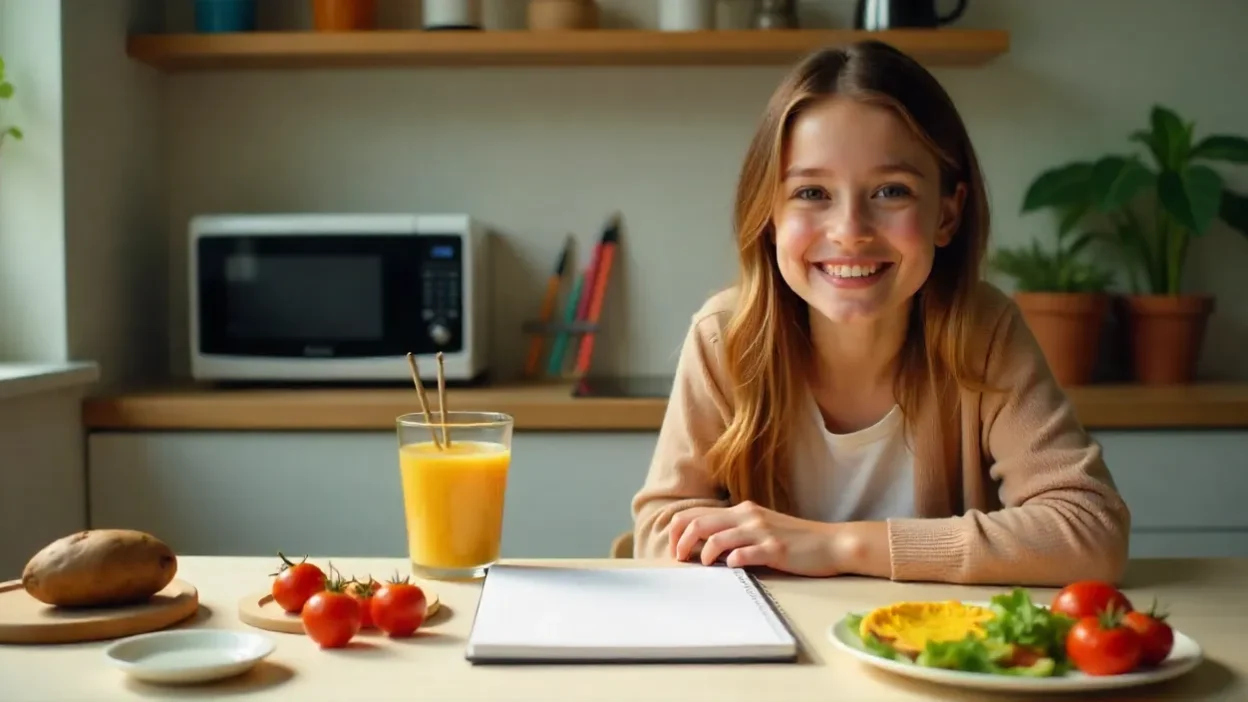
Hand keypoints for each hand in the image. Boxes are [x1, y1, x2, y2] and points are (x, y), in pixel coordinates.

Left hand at [667, 501, 840, 576]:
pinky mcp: (775, 550)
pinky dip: (731, 561)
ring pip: (716, 537)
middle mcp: (748, 517)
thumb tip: (705, 546)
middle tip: (679, 558)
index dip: (678, 530)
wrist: (832, 543)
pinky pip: (744, 554)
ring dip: (702, 553)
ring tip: (702, 565)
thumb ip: (737, 532)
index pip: (697, 513)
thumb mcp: (762, 529)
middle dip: (681, 541)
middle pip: (699, 522)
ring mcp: (762, 532)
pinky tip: (731, 567)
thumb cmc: (795, 540)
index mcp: (742, 511)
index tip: (675, 548)